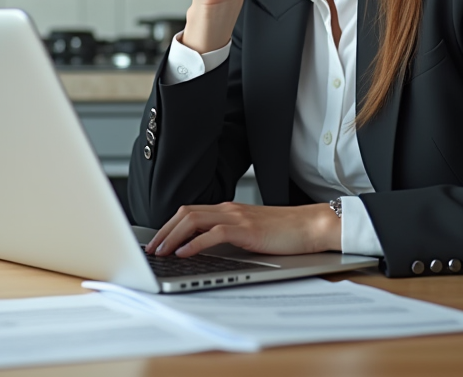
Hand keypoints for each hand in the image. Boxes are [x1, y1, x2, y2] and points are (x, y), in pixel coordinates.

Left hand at [144, 202, 340, 257]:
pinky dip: (194, 242)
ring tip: (161, 252)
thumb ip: (231, 236)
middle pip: (185, 213)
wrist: (311, 226)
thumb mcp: (252, 233)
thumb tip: (207, 250)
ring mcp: (237, 217)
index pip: (190, 212)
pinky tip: (184, 252)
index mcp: (229, 210)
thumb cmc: (286, 232)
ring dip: (173, 236)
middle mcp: (229, 209)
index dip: (169, 225)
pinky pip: (213, 233)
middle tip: (151, 249)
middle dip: (164, 231)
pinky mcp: (246, 229)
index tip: (157, 241)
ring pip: (193, 219)